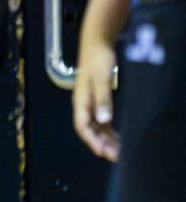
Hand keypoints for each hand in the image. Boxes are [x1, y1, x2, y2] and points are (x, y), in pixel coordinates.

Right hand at [73, 36, 120, 160]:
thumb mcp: (102, 79)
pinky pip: (102, 121)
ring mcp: (90, 104)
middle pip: (90, 130)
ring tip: (120, 152)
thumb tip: (104, 120)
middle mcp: (84, 105)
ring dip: (106, 140)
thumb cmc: (98, 60)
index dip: (92, 140)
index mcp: (81, 101)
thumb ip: (103, 100)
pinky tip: (119, 138)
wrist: (96, 44)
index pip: (83, 126)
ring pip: (97, 127)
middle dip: (101, 144)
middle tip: (117, 156)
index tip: (104, 152)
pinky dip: (109, 131)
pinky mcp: (98, 101)